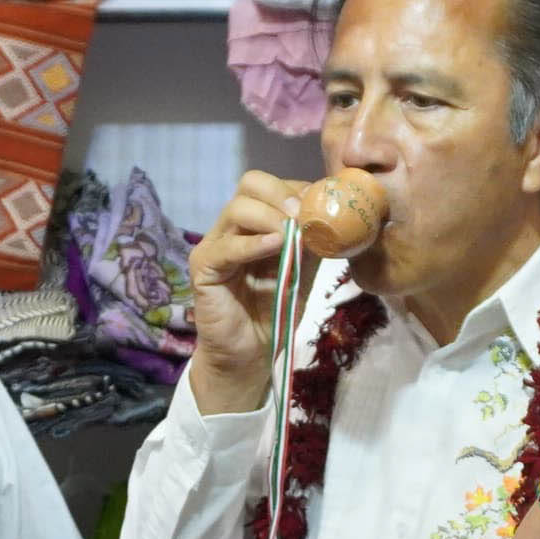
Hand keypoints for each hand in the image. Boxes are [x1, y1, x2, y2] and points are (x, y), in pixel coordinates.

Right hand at [183, 171, 311, 414]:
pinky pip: (227, 246)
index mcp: (255, 223)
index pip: (270, 186)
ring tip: (291, 234)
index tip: (321, 205)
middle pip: (250, 184)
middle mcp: (232, 227)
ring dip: (271, 217)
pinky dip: (253, 243)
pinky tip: (275, 245)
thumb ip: (312, 243)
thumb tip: (335, 218)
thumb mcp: (303, 271)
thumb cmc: (275, 312)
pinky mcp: (204, 267)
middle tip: (303, 214)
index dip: (296, 189)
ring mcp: (214, 244)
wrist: (252, 353)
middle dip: (281, 194)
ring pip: (238, 209)